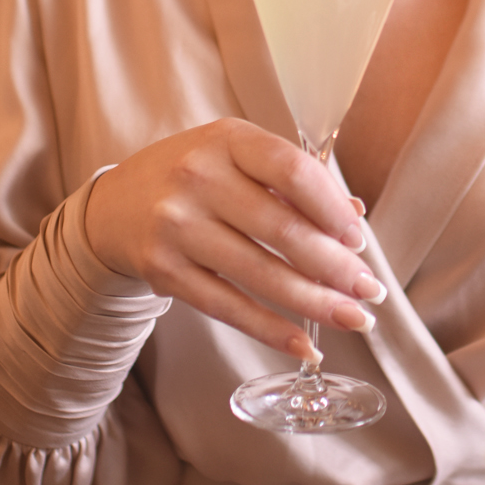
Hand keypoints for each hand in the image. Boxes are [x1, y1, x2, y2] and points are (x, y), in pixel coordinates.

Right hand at [83, 117, 385, 360]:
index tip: (358, 240)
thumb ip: (293, 181)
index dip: (332, 208)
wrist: (115, 206)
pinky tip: (304, 344)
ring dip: (315, 303)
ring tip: (354, 319)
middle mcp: (197, 178)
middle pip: (282, 229)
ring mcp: (177, 226)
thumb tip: (354, 216)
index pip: (291, 170)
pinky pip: (228, 307)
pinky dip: (271, 329)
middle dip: (336, 267)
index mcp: (226, 139)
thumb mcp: (237, 157)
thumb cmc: (193, 177)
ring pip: (261, 275)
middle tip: (370, 291)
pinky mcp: (163, 271)